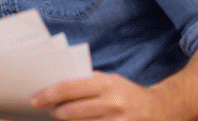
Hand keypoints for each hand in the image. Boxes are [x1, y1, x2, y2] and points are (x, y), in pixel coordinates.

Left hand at [30, 71, 165, 120]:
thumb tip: (55, 87)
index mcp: (106, 84)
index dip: (47, 95)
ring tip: (64, 118)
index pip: (67, 89)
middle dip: (56, 113)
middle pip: (71, 112)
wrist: (162, 109)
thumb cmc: (128, 93)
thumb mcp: (109, 80)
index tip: (35, 100)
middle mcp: (112, 104)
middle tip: (52, 112)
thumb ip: (86, 83)